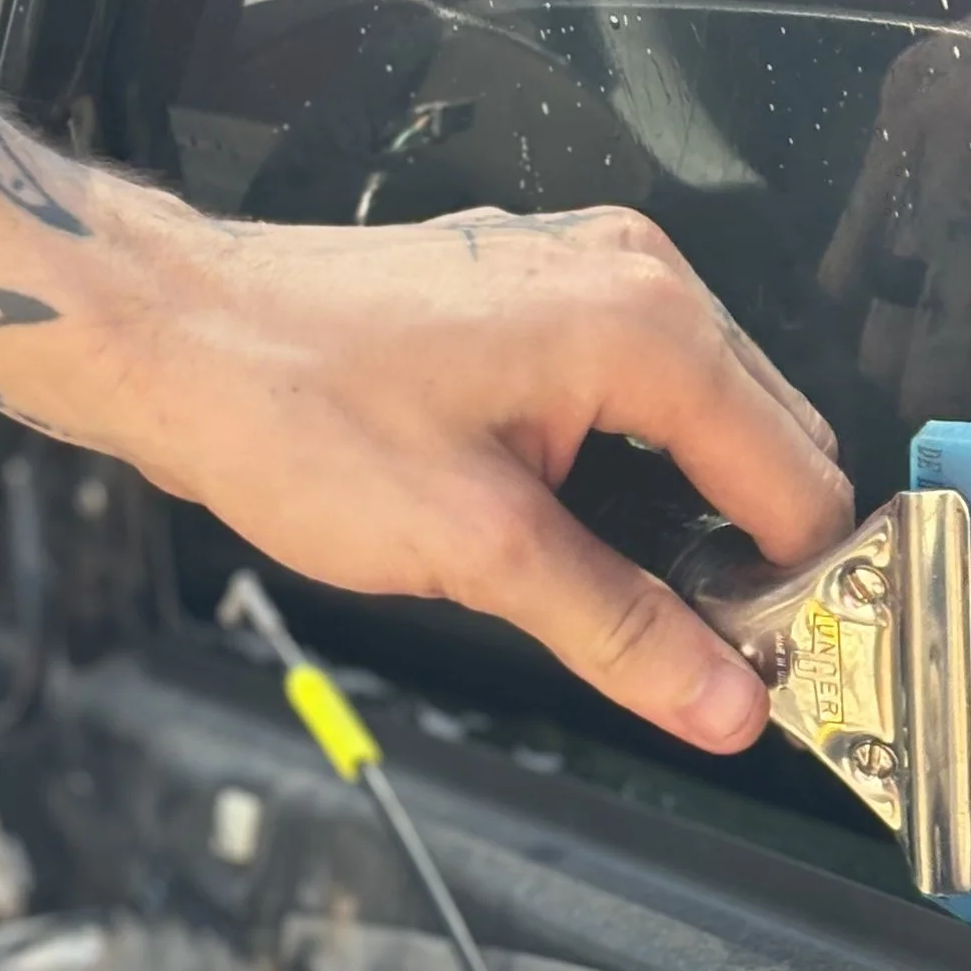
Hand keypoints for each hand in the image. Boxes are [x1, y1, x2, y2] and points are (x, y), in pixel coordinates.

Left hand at [85, 199, 850, 752]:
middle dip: (758, 546)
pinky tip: (591, 527)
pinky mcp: (536, 288)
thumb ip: (620, 630)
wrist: (169, 334)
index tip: (785, 668)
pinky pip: (638, 380)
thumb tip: (721, 701)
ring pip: (706, 409)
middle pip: (767, 434)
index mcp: (642, 324)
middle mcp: (633, 274)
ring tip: (651, 602)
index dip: (800, 586)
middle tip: (722, 653)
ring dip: (699, 504)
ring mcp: (584, 268)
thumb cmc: (291, 408)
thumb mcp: (476, 550)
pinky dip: (642, 458)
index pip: (795, 474)